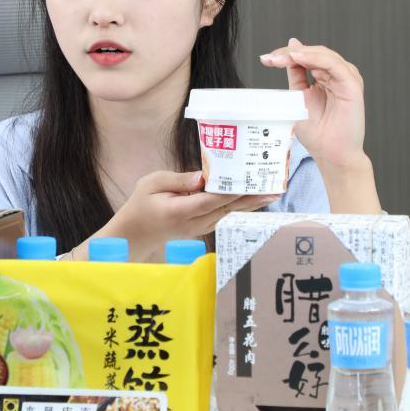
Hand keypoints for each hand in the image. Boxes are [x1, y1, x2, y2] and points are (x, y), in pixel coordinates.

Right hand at [101, 170, 276, 261]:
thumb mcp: (152, 183)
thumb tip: (204, 177)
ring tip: (271, 193)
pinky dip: (240, 209)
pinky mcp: (202, 229)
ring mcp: (198, 229)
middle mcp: (192, 224)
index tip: (249, 183)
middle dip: (251, 199)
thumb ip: (179, 180)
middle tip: (273, 189)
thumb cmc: (141, 203)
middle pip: (226, 210)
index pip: (209, 201)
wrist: (136, 233)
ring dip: (250, 205)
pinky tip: (254, 201)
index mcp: (178, 211)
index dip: (230, 192)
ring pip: (228, 216)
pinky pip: (224, 218)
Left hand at [259, 38, 367, 170]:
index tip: (265, 59)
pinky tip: (298, 58)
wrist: (331, 154)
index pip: (307, 56)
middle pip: (314, 52)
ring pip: (323, 55)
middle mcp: (338, 75)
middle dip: (289, 53)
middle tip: (270, 58)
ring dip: (300, 54)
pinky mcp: (352, 85)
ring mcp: (347, 78)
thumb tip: (290, 50)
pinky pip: (333, 65)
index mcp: (327, 76)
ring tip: (281, 58)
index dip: (286, 55)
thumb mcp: (299, 97)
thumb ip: (296, 74)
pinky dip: (315, 59)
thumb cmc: (318, 132)